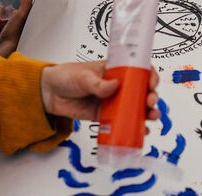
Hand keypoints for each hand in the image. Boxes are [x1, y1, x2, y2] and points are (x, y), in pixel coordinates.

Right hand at [0, 0, 32, 56]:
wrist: (5, 53)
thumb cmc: (14, 36)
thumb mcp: (20, 16)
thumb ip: (24, 5)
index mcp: (20, 24)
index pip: (8, 14)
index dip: (3, 12)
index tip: (0, 10)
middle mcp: (13, 31)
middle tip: (0, 24)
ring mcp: (5, 39)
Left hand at [41, 62, 159, 121]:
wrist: (50, 93)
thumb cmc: (68, 76)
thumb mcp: (83, 76)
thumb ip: (97, 83)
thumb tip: (113, 86)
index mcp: (115, 69)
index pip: (138, 69)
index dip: (149, 75)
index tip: (152, 83)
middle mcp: (118, 85)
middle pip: (141, 89)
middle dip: (150, 95)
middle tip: (150, 102)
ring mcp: (113, 101)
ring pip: (136, 106)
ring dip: (147, 112)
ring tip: (152, 117)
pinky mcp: (106, 116)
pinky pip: (123, 122)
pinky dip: (134, 127)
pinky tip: (142, 131)